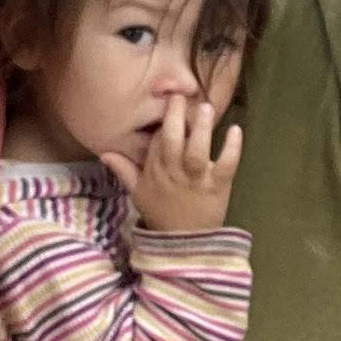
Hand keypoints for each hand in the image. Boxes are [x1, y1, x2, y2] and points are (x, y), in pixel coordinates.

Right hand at [104, 96, 241, 235]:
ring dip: (200, 129)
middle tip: (180, 96)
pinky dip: (232, 149)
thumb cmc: (161, 213)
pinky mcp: (217, 186)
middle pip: (172, 141)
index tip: (169, 97)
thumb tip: (104, 152)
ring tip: (205, 108)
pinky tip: (236, 130)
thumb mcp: (137, 193)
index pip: (157, 140)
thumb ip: (123, 170)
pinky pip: (226, 165)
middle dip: (175, 118)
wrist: (183, 244)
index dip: (164, 119)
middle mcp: (174, 172)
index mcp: (156, 170)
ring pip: (196, 151)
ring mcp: (196, 179)